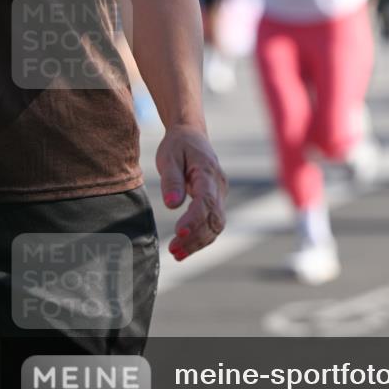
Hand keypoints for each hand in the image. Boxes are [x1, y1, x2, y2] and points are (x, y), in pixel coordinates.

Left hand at [156, 124, 227, 259]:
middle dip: (196, 238)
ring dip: (199, 242)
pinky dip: (201, 237)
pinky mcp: (216, 200)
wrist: (191, 134)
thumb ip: (171, 180)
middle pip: (215, 218)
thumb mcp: (168, 157)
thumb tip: (172, 205)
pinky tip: (184, 248)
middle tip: (174, 251)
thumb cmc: (178, 145)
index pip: (206, 201)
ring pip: (217, 224)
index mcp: (208, 172)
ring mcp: (220, 193)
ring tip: (176, 254)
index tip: (179, 233)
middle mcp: (219, 185)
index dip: (194, 220)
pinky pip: (213, 222)